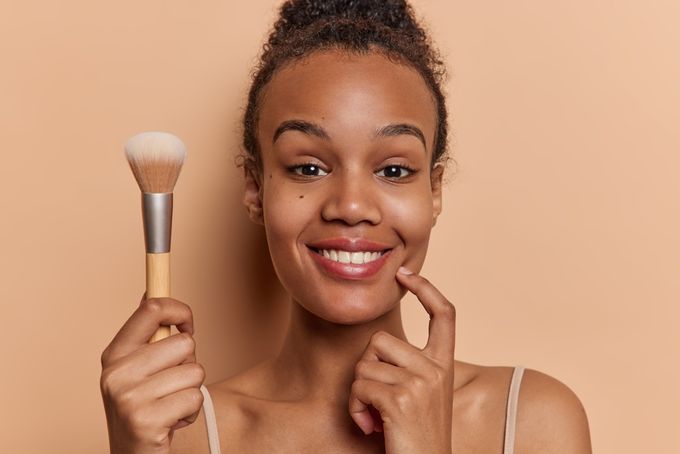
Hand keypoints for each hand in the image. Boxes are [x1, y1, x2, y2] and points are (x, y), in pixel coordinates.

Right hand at [99, 293, 204, 453]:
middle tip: (170, 385)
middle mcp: (116, 372)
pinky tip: (171, 422)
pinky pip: (194, 397)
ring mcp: (128, 397)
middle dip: (189, 364)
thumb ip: (146, 334)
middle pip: (184, 342)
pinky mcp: (145, 420)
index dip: (179, 309)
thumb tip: (152, 289)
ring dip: (191, 391)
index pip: (151, 308)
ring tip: (170, 404)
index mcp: (115, 354)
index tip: (188, 324)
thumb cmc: (144, 409)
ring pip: (195, 371)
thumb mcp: (137, 369)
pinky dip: (191, 411)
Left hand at [349, 267, 455, 453]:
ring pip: (364, 365)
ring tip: (376, 417)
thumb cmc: (415, 438)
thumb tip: (378, 345)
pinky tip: (372, 427)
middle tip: (378, 401)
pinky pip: (359, 388)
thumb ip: (410, 367)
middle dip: (367, 370)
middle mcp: (436, 369)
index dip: (426, 289)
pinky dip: (357, 409)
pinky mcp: (401, 399)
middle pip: (380, 341)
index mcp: (443, 366)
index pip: (444, 314)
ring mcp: (420, 382)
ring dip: (360, 394)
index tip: (407, 273)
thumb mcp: (422, 396)